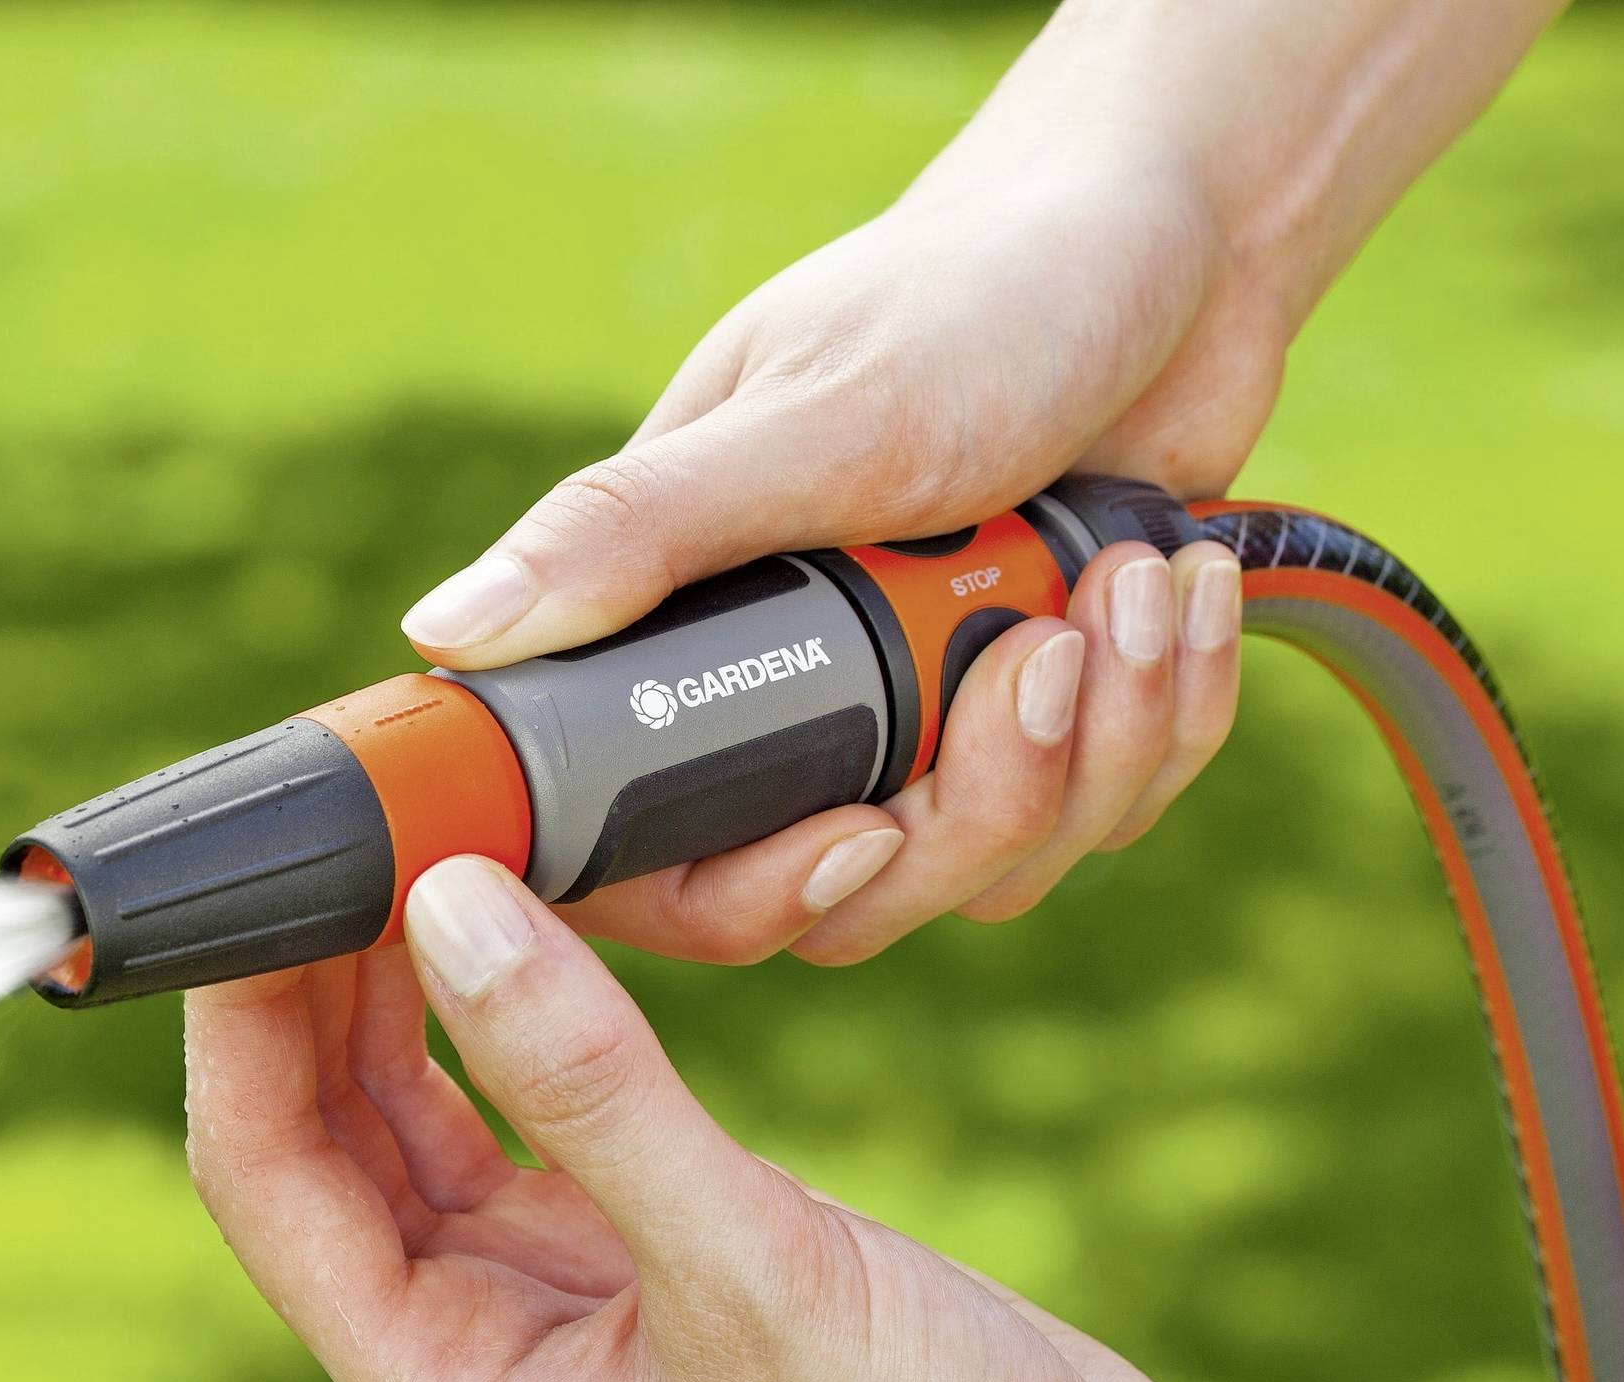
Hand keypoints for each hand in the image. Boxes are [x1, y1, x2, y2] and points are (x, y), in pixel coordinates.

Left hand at [183, 854, 1225, 1381]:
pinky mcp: (638, 1281)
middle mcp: (469, 1367)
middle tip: (343, 816)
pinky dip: (510, 1032)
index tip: (260, 869)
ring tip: (411, 838)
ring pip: (417, 1131)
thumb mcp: (751, 1261)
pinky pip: (525, 1135)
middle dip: (315, 986)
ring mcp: (550, 1323)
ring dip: (404, 996)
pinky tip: (510, 928)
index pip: (267, 1179)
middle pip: (322, 1146)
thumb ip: (589, 1080)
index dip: (241, 1019)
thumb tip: (448, 904)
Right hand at [397, 138, 1274, 964]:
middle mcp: (801, 708)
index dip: (739, 894)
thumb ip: (633, 533)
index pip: (653, 860)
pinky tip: (1176, 589)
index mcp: (692, 641)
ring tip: (1127, 582)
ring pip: (990, 872)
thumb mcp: (810, 416)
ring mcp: (932, 729)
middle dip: (977, 802)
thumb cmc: (972, 295)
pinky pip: (1106, 816)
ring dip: (1100, 743)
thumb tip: (447, 630)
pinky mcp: (1056, 731)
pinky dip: (1171, 712)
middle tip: (1041, 655)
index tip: (856, 833)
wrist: (1171, 242)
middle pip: (849, 896)